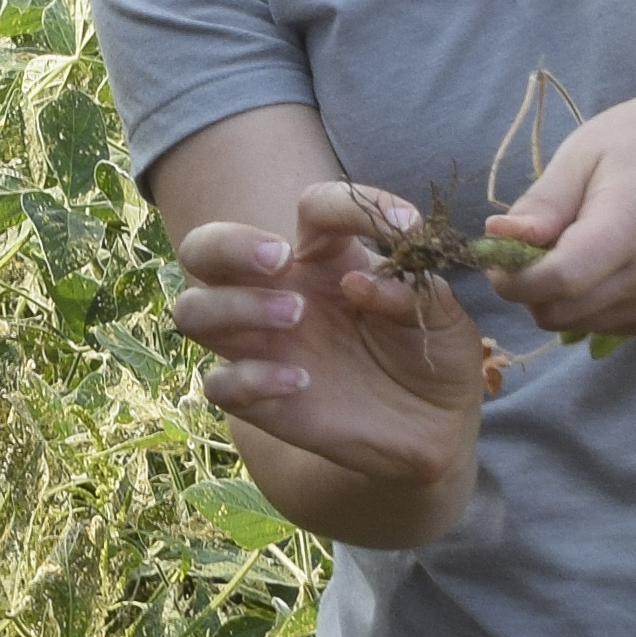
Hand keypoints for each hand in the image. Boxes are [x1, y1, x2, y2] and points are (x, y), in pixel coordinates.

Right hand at [169, 181, 498, 501]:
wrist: (433, 430)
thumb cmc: (432, 354)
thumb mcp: (441, 315)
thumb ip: (410, 288)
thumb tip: (359, 282)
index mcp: (325, 258)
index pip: (314, 208)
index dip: (352, 206)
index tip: (407, 225)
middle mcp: (280, 292)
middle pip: (204, 249)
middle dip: (229, 244)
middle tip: (280, 260)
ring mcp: (263, 346)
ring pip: (194, 312)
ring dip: (236, 306)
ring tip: (295, 316)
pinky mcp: (261, 400)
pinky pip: (219, 383)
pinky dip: (250, 377)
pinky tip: (301, 380)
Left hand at [487, 88, 635, 340]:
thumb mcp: (580, 155)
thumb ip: (540, 205)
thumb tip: (496, 239)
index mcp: (635, 220)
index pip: (561, 278)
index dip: (514, 278)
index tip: (496, 257)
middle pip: (561, 311)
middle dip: (529, 287)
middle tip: (533, 245)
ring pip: (575, 325)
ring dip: (557, 296)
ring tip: (576, 246)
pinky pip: (601, 328)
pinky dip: (586, 304)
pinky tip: (603, 265)